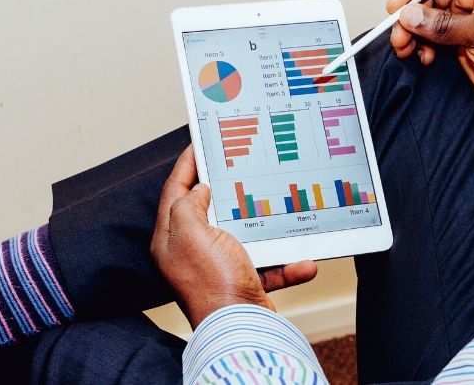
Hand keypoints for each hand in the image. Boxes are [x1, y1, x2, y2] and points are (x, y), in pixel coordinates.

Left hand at [150, 147, 317, 327]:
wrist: (240, 330)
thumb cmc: (212, 282)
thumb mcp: (191, 232)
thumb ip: (189, 204)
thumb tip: (200, 190)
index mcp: (171, 239)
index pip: (174, 191)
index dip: (187, 165)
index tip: (199, 143)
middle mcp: (191, 253)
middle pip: (208, 210)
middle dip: (227, 189)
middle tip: (240, 164)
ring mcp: (218, 268)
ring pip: (243, 235)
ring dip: (266, 227)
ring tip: (278, 206)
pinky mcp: (243, 283)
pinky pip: (268, 265)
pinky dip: (286, 263)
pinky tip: (303, 261)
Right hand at [387, 0, 473, 116]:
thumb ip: (443, 25)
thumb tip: (409, 15)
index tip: (395, 7)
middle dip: (412, 17)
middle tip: (398, 36)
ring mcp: (472, 23)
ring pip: (431, 21)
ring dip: (415, 34)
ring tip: (406, 49)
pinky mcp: (467, 44)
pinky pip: (437, 39)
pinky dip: (425, 47)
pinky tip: (424, 58)